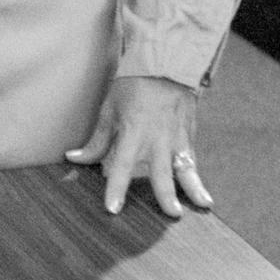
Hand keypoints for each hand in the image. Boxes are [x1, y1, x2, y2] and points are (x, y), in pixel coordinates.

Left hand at [64, 75, 207, 217]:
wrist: (164, 64)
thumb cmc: (133, 86)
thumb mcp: (109, 109)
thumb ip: (96, 139)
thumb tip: (75, 158)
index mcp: (133, 133)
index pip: (121, 166)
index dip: (116, 188)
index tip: (113, 208)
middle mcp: (157, 140)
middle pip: (162, 173)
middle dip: (167, 196)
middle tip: (171, 215)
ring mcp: (176, 138)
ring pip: (187, 168)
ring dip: (194, 188)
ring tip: (203, 205)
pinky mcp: (188, 134)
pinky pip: (193, 159)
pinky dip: (198, 175)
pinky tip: (204, 193)